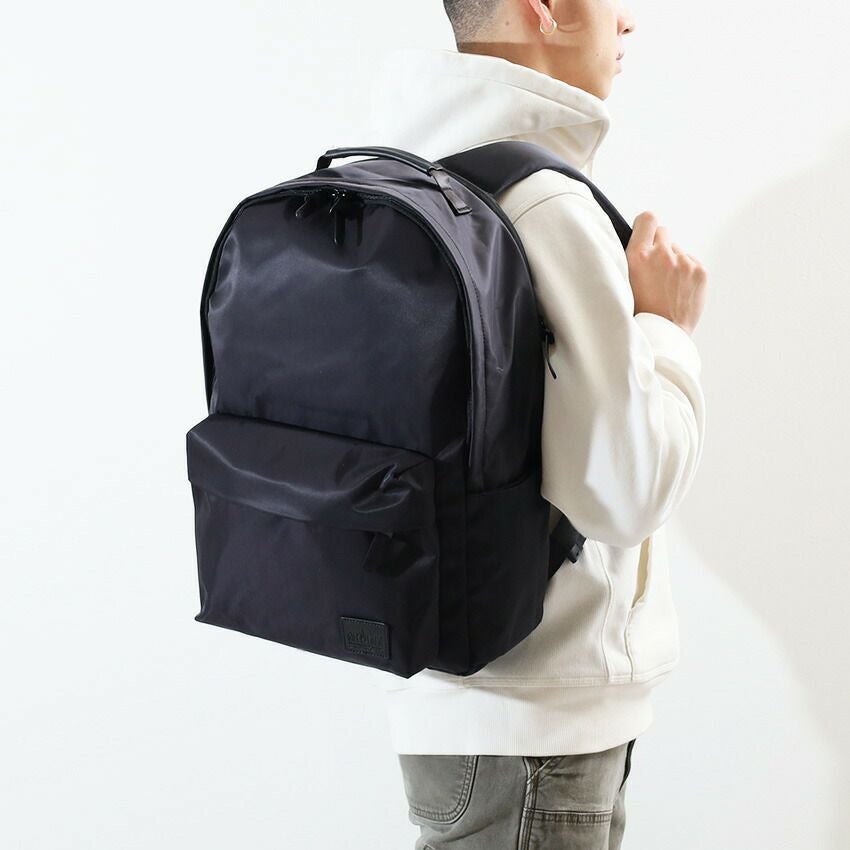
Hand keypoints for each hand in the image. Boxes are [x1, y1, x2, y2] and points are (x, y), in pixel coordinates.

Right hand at [626, 211, 707, 334]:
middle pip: (663, 232)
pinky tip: (677, 289)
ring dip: (672, 261)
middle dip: (658, 245)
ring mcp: (684, 262)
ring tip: (666, 286)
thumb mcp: (624, 282)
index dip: (645, 226)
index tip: (644, 234)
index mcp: (638, 256)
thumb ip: (633, 259)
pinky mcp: (700, 271)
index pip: (647, 219)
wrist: (663, 334)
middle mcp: (662, 255)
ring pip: (677, 250)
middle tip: (654, 267)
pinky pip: (691, 262)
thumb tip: (639, 242)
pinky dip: (685, 272)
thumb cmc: (639, 313)